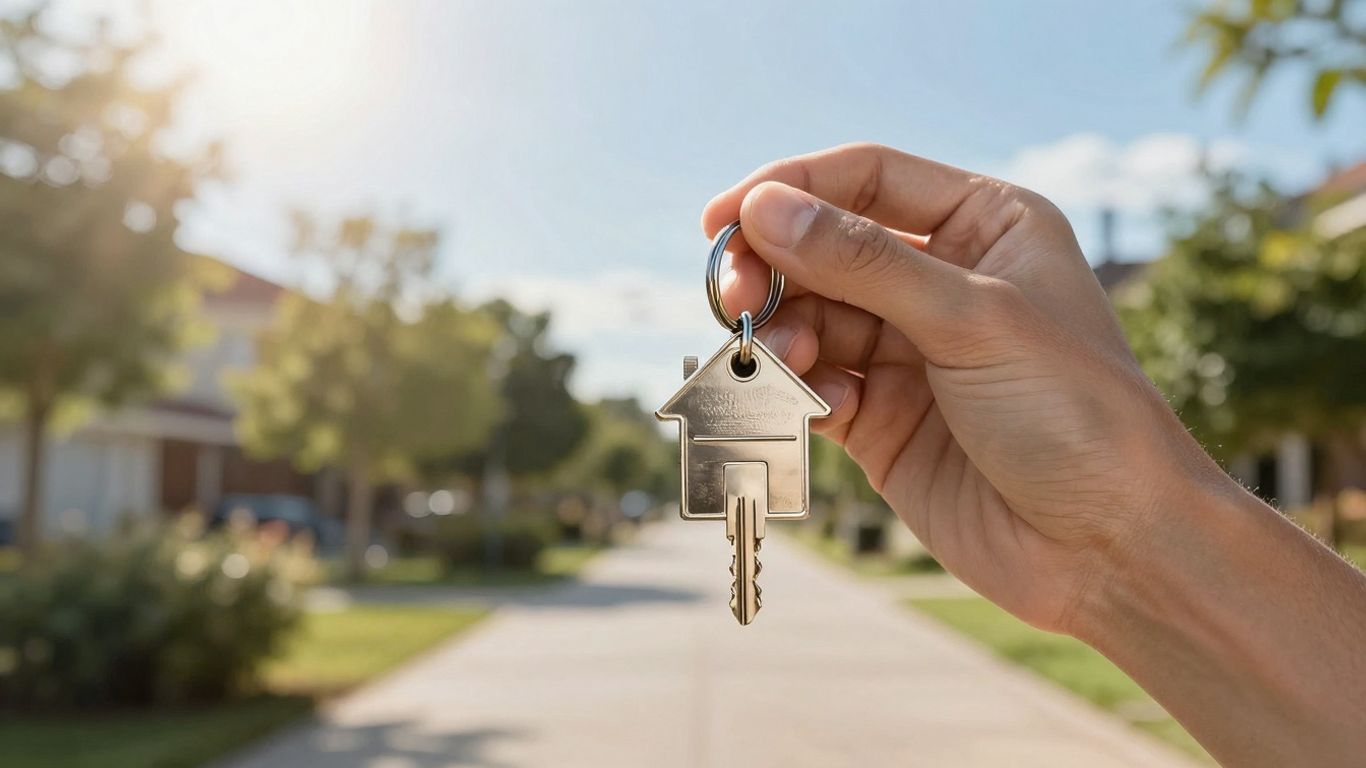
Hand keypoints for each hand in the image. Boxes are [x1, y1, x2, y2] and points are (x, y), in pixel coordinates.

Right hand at [703, 143, 1219, 632]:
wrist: (1110, 549)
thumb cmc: (1076, 415)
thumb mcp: (972, 318)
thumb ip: (863, 262)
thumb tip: (763, 208)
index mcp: (984, 226)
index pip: (866, 179)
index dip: (788, 188)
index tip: (721, 217)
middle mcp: (941, 280)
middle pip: (823, 249)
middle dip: (772, 268)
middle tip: (733, 296)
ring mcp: (909, 352)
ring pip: (810, 318)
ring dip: (784, 335)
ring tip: (784, 360)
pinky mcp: (882, 420)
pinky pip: (815, 385)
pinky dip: (801, 390)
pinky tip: (824, 407)